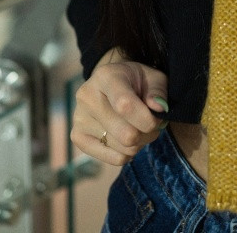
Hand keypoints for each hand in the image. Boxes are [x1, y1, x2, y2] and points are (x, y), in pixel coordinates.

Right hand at [71, 48, 168, 165]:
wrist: (111, 84)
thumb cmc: (136, 81)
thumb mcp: (152, 77)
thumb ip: (158, 91)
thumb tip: (159, 108)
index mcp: (106, 76)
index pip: (125, 106)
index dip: (147, 119)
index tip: (158, 118)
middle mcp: (87, 96)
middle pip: (126, 134)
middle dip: (147, 134)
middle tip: (152, 124)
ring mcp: (79, 118)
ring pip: (122, 149)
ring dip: (139, 144)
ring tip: (139, 129)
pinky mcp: (78, 137)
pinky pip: (114, 159)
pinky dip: (128, 153)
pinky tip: (127, 139)